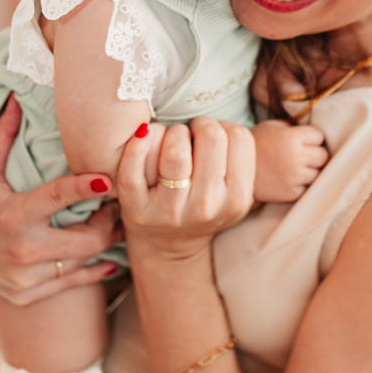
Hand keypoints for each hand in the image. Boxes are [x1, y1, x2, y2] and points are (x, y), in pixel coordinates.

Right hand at [0, 97, 117, 305]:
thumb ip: (4, 135)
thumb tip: (16, 96)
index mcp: (13, 216)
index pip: (58, 198)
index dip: (85, 187)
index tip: (108, 178)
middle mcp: (23, 250)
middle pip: (87, 240)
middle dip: (110, 220)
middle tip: (120, 203)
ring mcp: (26, 277)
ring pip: (83, 262)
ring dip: (105, 242)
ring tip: (118, 223)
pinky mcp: (27, 294)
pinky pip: (72, 285)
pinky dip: (94, 271)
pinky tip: (110, 257)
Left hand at [116, 117, 255, 262]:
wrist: (169, 250)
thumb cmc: (202, 205)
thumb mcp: (232, 190)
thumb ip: (234, 157)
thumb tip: (215, 122)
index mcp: (236, 199)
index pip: (239, 137)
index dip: (223, 126)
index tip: (211, 136)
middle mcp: (206, 207)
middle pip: (211, 138)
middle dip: (199, 125)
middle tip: (192, 134)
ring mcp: (170, 211)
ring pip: (175, 152)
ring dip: (172, 133)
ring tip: (171, 140)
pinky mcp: (137, 211)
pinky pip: (133, 171)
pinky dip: (136, 145)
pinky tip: (143, 135)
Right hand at [251, 120, 328, 202]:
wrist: (233, 172)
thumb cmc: (255, 145)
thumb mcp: (271, 127)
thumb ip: (292, 127)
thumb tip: (312, 132)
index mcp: (291, 137)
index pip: (319, 136)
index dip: (313, 138)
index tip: (303, 141)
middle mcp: (296, 157)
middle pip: (323, 156)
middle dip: (316, 154)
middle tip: (303, 155)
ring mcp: (295, 177)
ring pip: (319, 173)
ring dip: (312, 170)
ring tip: (296, 167)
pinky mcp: (292, 193)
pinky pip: (309, 187)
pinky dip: (304, 184)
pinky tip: (291, 179)